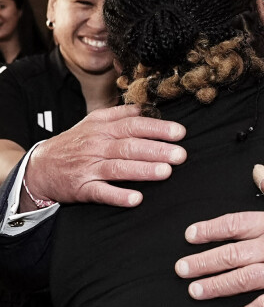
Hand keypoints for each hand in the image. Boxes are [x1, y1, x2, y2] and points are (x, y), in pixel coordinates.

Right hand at [24, 105, 186, 207]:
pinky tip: (136, 198)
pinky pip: (101, 192)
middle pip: (130, 146)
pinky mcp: (82, 188)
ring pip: (118, 167)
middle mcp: (97, 145)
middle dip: (157, 149)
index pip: (134, 125)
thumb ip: (121, 114)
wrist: (40, 166)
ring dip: (143, 170)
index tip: (180, 132)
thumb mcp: (94, 121)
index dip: (157, 128)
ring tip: (166, 172)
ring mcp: (89, 167)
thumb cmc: (76, 142)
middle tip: (180, 155)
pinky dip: (118, 196)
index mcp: (103, 128)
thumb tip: (147, 108)